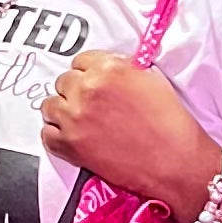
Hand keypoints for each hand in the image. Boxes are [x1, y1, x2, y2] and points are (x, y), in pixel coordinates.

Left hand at [37, 54, 218, 220]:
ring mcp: (75, 117)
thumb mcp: (150, 80)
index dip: (88, 74)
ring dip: (62, 111)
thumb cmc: (170, 124)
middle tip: (92, 106)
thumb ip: (120, 69)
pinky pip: (47, 134)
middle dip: (75, 91)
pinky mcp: (69, 145)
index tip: (93, 83)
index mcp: (109, 69)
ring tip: (81, 122)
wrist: (174, 161)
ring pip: (50, 105)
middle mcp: (88, 89)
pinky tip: (74, 138)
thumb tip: (104, 70)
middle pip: (64, 81)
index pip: (80, 60)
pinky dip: (57, 136)